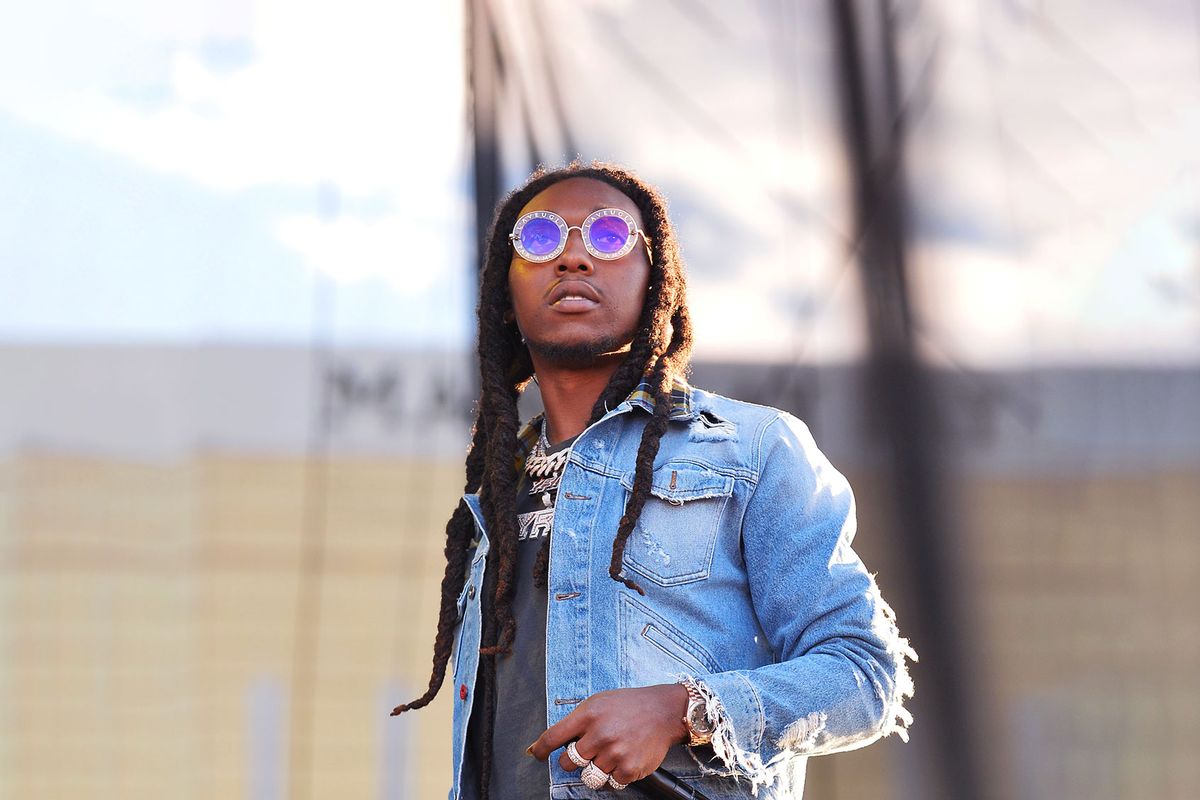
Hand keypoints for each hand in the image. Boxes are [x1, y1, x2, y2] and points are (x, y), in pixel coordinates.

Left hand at [527, 684, 689, 786]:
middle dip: (574, 760)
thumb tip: (550, 741)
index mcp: (588, 715)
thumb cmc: (628, 706)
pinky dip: (614, 776)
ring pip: (589, 776)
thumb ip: (578, 721)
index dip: (541, 750)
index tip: (538, 755)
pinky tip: (622, 760)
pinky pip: (610, 783)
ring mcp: (614, 753)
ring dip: (596, 769)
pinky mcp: (629, 769)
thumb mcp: (599, 702)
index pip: (553, 737)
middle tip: (587, 752)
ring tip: (609, 755)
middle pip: (568, 763)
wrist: (663, 712)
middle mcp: (599, 734)